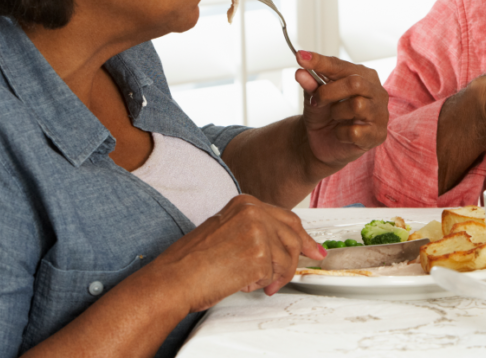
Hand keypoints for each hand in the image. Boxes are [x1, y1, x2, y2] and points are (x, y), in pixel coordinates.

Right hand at [147, 194, 324, 313]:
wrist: (174, 279)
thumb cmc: (192, 262)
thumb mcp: (226, 231)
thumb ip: (255, 231)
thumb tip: (281, 244)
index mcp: (244, 203)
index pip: (285, 217)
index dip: (302, 235)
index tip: (311, 246)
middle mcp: (253, 211)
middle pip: (293, 234)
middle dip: (301, 254)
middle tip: (307, 263)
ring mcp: (258, 231)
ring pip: (287, 257)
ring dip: (277, 275)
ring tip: (259, 282)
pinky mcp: (260, 254)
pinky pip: (275, 274)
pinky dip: (263, 283)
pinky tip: (244, 282)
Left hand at [294, 50, 387, 168]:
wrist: (323, 142)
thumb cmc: (324, 114)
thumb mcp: (313, 97)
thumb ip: (310, 84)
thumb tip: (301, 72)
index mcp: (364, 76)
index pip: (340, 65)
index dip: (320, 61)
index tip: (300, 57)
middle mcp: (376, 92)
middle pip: (355, 83)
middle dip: (328, 92)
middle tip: (316, 101)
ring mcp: (380, 114)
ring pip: (357, 105)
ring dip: (336, 112)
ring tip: (334, 117)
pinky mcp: (377, 135)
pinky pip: (355, 131)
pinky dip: (340, 133)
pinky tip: (340, 133)